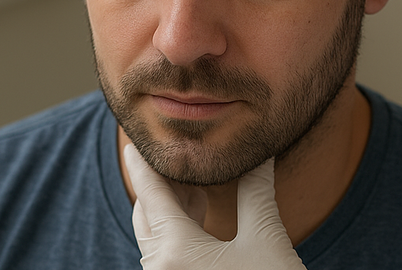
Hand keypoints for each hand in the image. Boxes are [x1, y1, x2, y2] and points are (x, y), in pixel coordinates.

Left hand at [124, 145, 306, 269]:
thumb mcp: (267, 236)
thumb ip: (256, 190)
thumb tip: (260, 155)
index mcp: (176, 252)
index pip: (151, 195)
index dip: (144, 165)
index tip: (134, 143)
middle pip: (147, 217)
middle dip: (158, 186)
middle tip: (171, 159)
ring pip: (155, 240)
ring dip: (169, 210)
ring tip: (190, 185)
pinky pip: (166, 258)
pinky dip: (176, 233)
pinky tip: (198, 220)